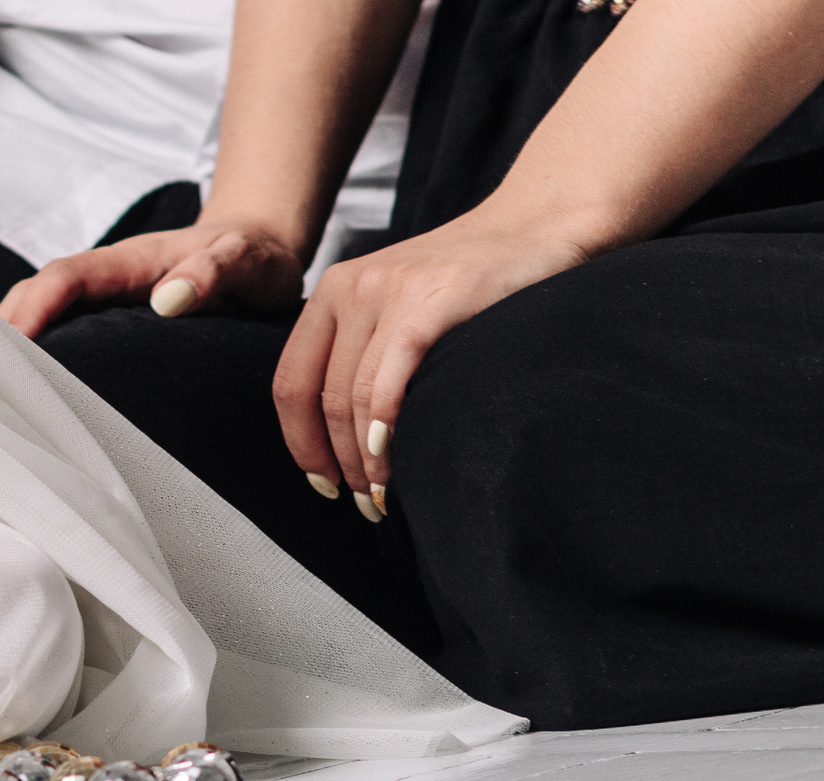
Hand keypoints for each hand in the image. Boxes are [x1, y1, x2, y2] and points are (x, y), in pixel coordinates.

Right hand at [0, 219, 306, 338]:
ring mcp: (99, 299)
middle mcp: (103, 278)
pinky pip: (57, 332)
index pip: (63, 279)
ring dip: (7, 346)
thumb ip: (213, 271)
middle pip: (34, 295)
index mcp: (127, 262)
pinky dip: (32, 357)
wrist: (262, 250)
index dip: (32, 310)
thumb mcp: (246, 262)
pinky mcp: (103, 319)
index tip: (7, 346)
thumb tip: (168, 300)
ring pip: (38, 314)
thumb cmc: (254, 258)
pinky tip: (23, 396)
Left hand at [274, 214, 588, 503]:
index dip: (299, 442)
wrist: (542, 225)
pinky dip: (382, 429)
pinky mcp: (431, 301)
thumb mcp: (400, 304)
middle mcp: (350, 287)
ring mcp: (388, 291)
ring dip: (362, 460)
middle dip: (333, 462)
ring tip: (380, 496)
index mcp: (333, 292)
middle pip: (318, 398)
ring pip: (350, 398)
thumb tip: (341, 438)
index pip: (291, 382)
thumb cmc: (473, 281)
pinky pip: (388, 381)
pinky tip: (388, 460)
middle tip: (357, 502)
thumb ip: (365, 351)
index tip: (320, 482)